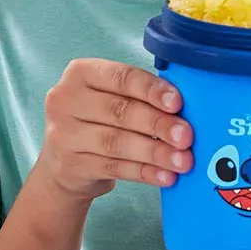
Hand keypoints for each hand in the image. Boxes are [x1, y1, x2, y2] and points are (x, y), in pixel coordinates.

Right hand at [35, 59, 192, 201]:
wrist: (65, 161)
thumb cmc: (99, 119)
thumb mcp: (112, 97)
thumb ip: (141, 96)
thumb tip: (183, 111)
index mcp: (81, 73)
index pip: (121, 77)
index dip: (152, 90)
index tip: (177, 103)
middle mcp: (66, 100)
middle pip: (120, 111)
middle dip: (158, 124)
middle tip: (186, 136)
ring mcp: (64, 135)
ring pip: (118, 143)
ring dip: (155, 152)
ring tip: (182, 160)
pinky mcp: (71, 166)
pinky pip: (115, 168)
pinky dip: (145, 172)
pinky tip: (166, 175)